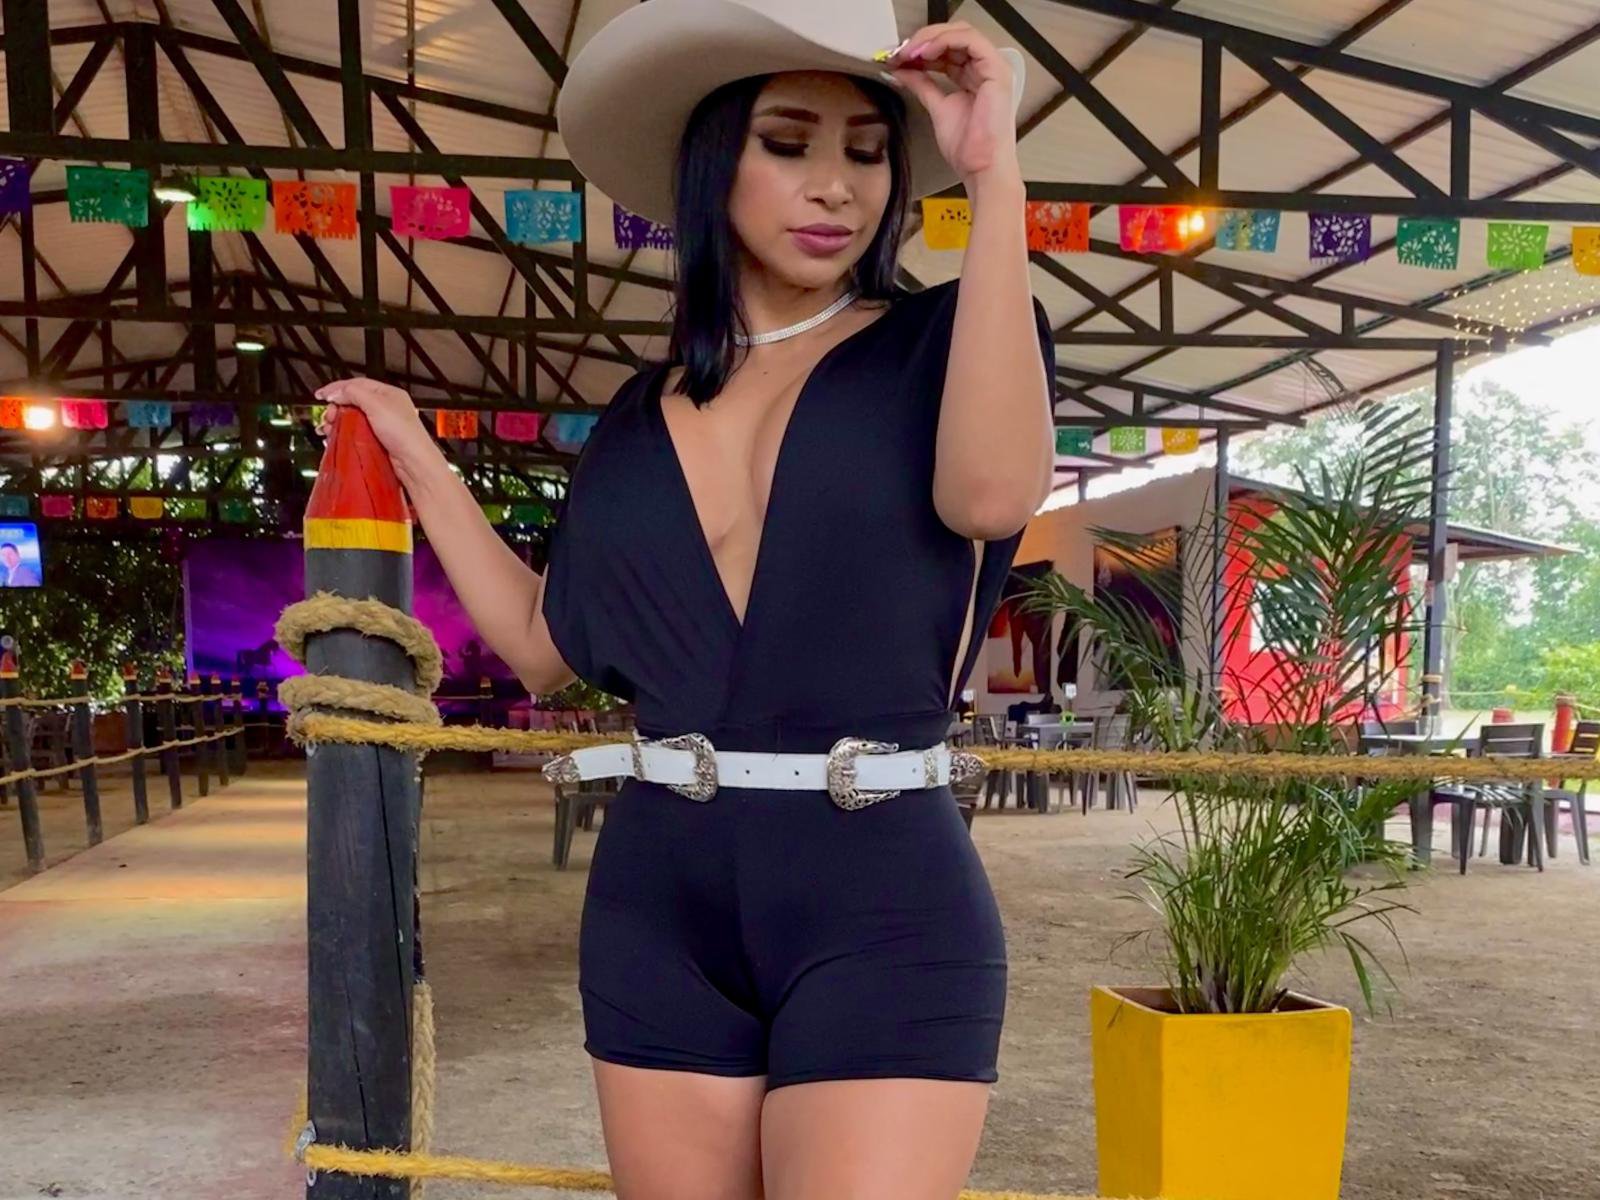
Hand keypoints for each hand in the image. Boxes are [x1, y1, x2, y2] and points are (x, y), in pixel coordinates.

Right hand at [313, 377, 437, 476]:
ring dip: (336, 422)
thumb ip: (354, 393)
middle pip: (352, 402)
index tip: (322, 395)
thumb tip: (337, 392)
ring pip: (352, 418)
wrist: (413, 463)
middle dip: (336, 408)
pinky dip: (343, 433)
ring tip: (328, 428)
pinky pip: (355, 433)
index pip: (357, 384)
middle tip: (328, 416)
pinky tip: (335, 437)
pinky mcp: (377, 440)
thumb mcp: (377, 405)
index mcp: (388, 394)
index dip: (337, 388)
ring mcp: (381, 425)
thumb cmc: (404, 434)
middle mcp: (385, 407)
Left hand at [889, 22, 1019, 190]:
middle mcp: (985, 69)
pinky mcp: (996, 71)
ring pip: (962, 33)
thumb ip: (922, 85)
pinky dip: (945, 41)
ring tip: (909, 51)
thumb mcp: (937, 107)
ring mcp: (993, 68)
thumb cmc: (967, 148)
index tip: (898, 56)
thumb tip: (902, 70)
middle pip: (954, 37)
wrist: (980, 167)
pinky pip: (970, 42)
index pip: (948, 50)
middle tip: (900, 51)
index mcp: (973, 77)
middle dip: (923, 40)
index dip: (921, 49)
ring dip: (931, 38)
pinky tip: (925, 52)